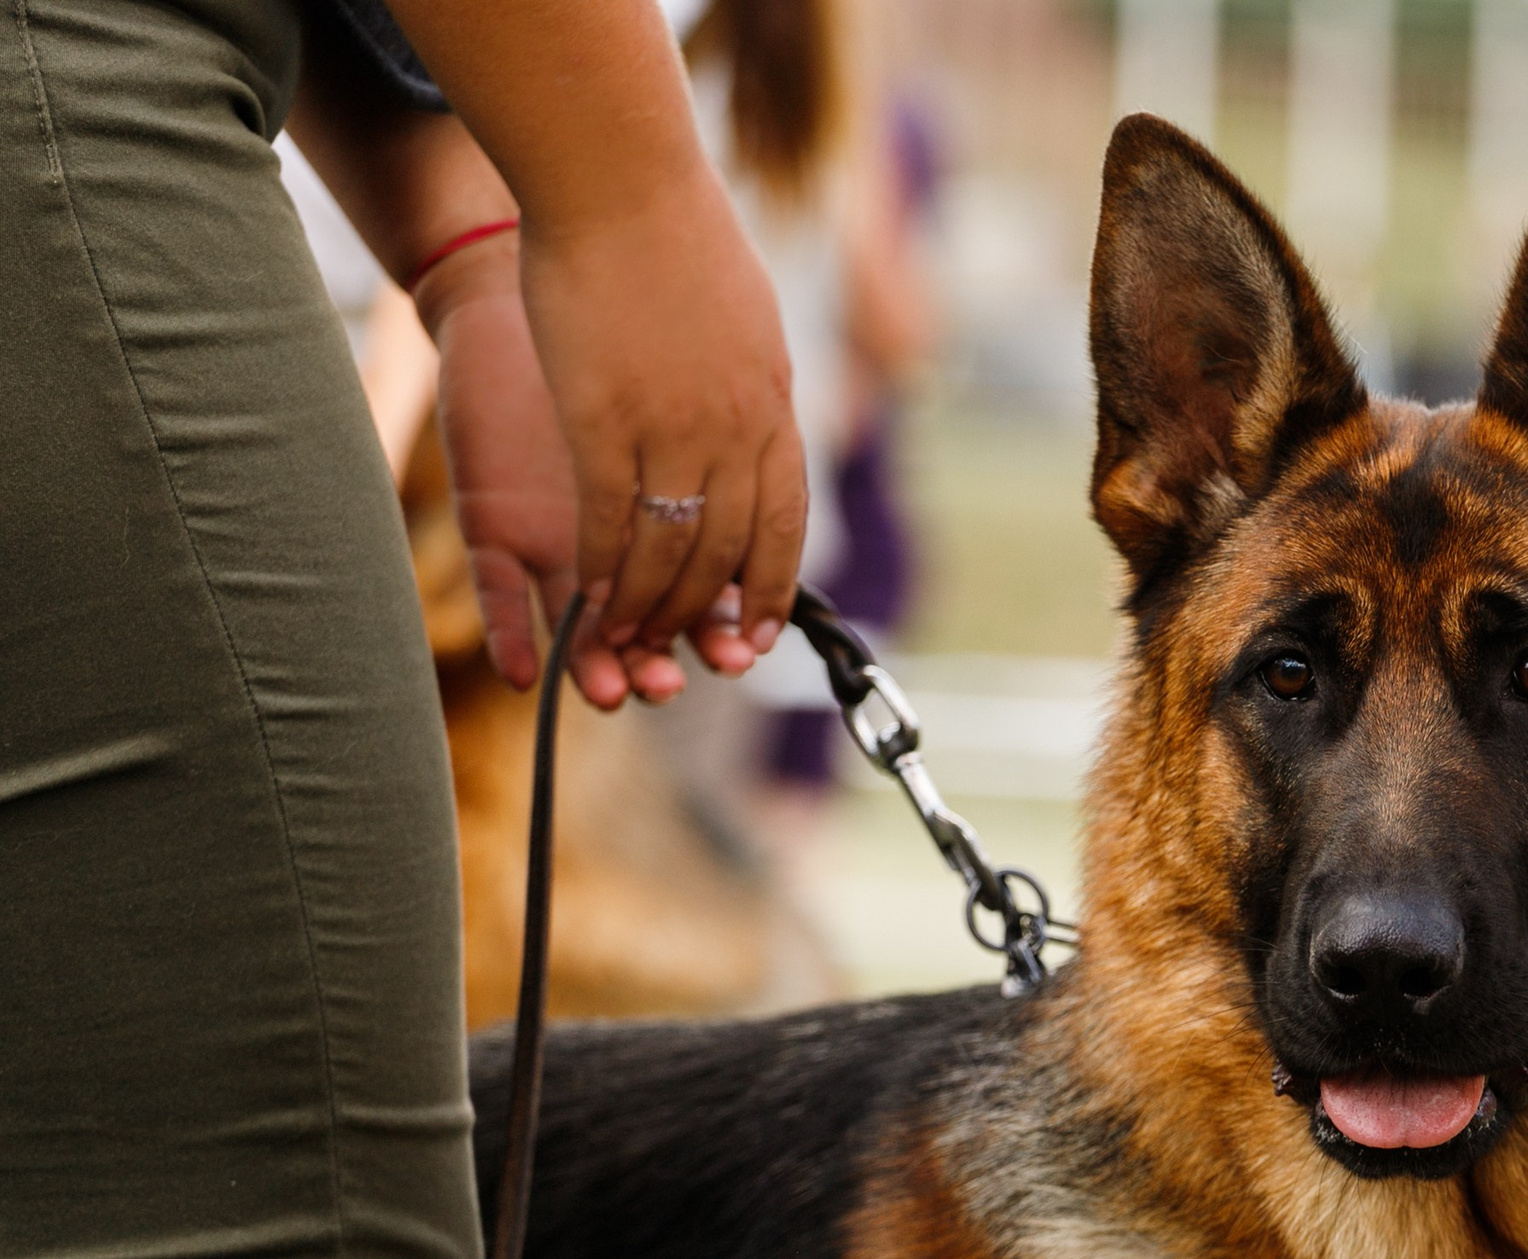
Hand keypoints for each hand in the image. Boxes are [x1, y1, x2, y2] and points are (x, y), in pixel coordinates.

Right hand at [414, 234, 759, 706]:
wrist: (617, 179)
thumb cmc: (670, 235)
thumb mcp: (743, 319)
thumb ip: (753, 382)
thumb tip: (766, 417)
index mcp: (771, 404)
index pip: (783, 519)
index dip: (768, 585)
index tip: (755, 634)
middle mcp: (735, 428)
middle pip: (728, 549)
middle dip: (705, 615)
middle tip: (683, 659)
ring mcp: (674, 429)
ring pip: (673, 549)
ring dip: (651, 608)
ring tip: (630, 645)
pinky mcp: (606, 423)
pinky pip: (614, 522)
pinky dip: (606, 572)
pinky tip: (592, 601)